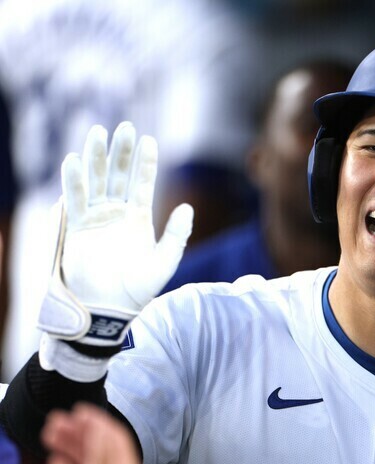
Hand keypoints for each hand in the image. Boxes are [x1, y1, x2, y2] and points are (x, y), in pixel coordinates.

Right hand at [38, 122, 192, 380]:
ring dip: (96, 158)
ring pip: (95, 181)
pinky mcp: (77, 229)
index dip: (145, 162)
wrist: (110, 310)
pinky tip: (74, 161)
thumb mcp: (165, 262)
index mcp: (138, 218)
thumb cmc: (139, 289)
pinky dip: (73, 181)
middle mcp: (116, 214)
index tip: (149, 140)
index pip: (142, 183)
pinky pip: (74, 200)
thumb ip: (176, 235)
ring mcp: (96, 219)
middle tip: (124, 127)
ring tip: (98, 133)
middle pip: (118, 175)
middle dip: (121, 152)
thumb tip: (187, 207)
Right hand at [42, 403, 141, 463]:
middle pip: (96, 444)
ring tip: (50, 433)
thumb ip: (98, 449)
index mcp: (125, 462)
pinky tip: (55, 461)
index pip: (113, 433)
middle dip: (75, 429)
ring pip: (85, 459)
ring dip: (67, 445)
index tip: (79, 409)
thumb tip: (96, 424)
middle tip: (57, 418)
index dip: (97, 418)